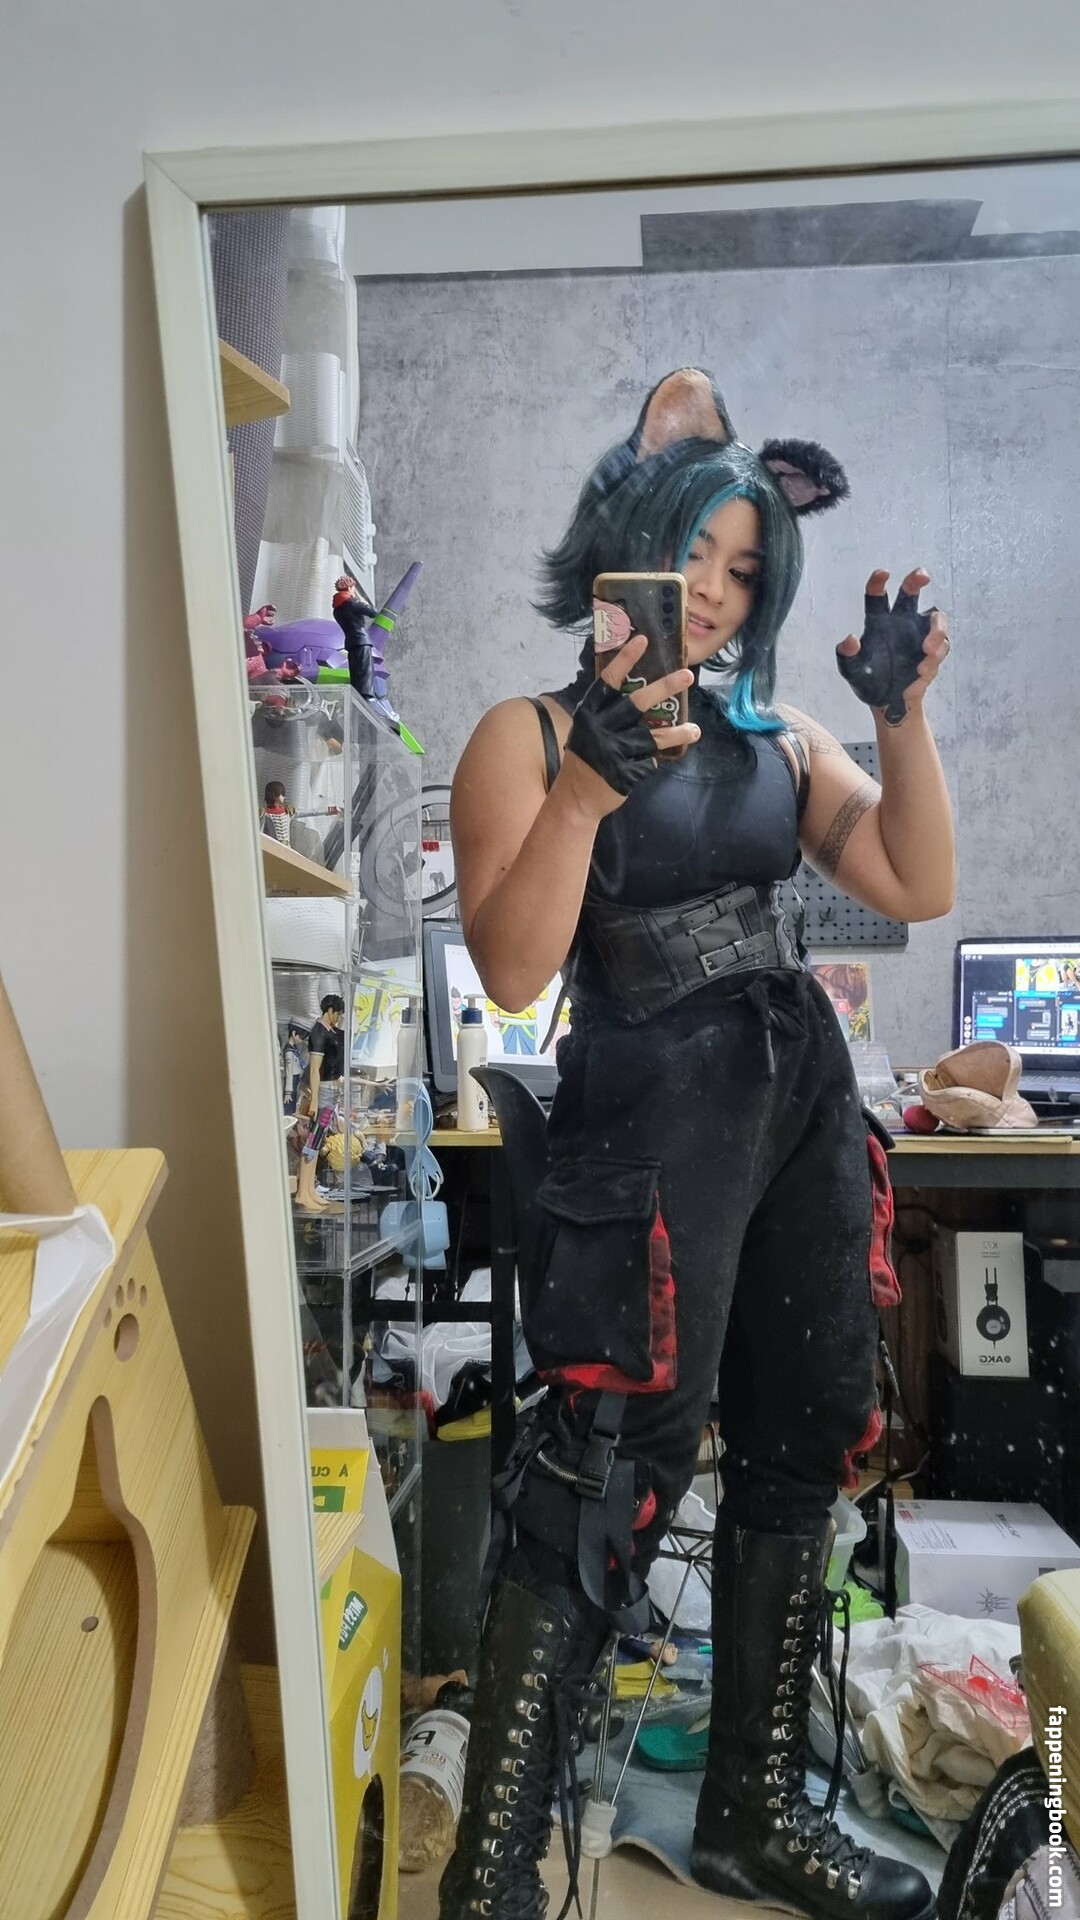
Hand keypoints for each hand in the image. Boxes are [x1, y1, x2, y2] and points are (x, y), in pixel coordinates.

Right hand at [561, 634, 697, 818]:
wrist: (575, 798)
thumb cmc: (584, 759)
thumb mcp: (587, 731)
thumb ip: (607, 714)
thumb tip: (639, 692)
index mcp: (589, 714)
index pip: (608, 681)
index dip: (625, 660)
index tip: (642, 640)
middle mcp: (601, 728)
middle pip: (637, 703)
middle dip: (664, 687)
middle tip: (688, 676)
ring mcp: (614, 751)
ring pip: (653, 737)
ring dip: (677, 733)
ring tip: (695, 730)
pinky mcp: (625, 772)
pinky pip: (649, 762)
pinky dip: (652, 762)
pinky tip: (651, 763)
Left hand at [836, 570, 950, 725]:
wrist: (888, 703)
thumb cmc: (868, 681)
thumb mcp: (851, 670)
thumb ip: (846, 655)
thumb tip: (851, 640)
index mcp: (878, 621)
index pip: (878, 597)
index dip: (879, 583)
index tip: (883, 574)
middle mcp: (901, 622)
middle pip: (911, 594)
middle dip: (917, 581)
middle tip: (923, 576)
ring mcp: (920, 635)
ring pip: (936, 618)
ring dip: (936, 631)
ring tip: (927, 649)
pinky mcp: (934, 652)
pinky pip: (942, 647)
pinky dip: (934, 657)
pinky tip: (921, 670)